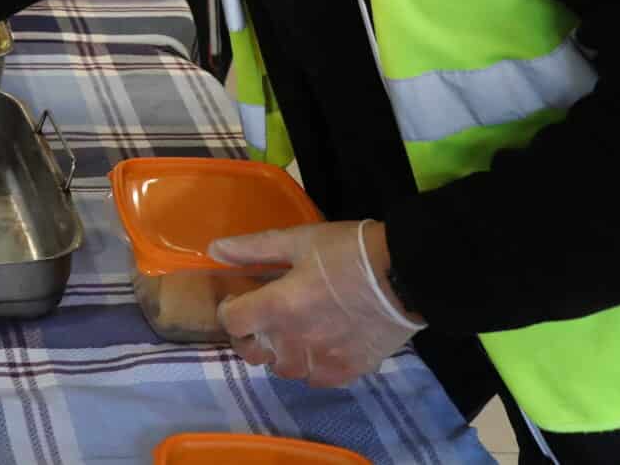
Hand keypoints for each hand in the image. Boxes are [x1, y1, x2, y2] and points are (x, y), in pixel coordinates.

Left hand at [211, 220, 424, 388]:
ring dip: (281, 353)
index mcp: (277, 306)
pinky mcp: (348, 371)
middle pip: (253, 353)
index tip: (241, 298)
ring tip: (294, 332)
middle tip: (263, 318)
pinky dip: (312, 366)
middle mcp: (293, 341)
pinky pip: (316, 379)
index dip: (230, 309)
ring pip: (284, 369)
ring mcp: (320, 361)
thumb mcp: (299, 240)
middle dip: (250, 336)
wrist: (406, 274)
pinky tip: (320, 347)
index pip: (232, 322)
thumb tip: (214, 250)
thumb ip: (254, 248)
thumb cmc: (348, 250)